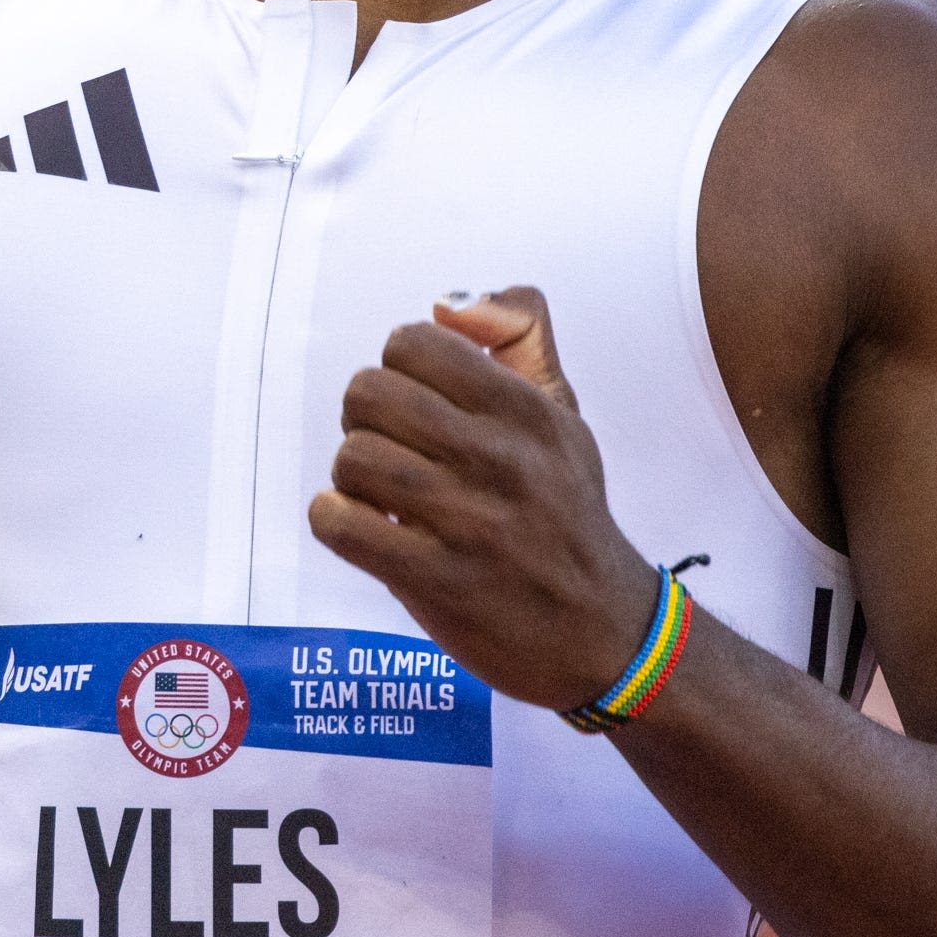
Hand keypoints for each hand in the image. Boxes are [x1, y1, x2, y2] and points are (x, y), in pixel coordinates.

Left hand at [309, 288, 663, 711]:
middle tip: (387, 447)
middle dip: (363, 418)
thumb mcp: (563, 412)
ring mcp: (470, 523)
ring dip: (351, 475)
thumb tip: (444, 305)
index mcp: (527, 410)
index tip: (414, 404)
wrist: (603, 631)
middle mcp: (502, 459)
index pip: (413, 342)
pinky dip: (334, 520)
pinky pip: (342, 526)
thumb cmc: (566, 510)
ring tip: (378, 493)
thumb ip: (517, 334)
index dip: (396, 368)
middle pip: (370, 393)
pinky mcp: (439, 581)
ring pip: (353, 457)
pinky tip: (359, 525)